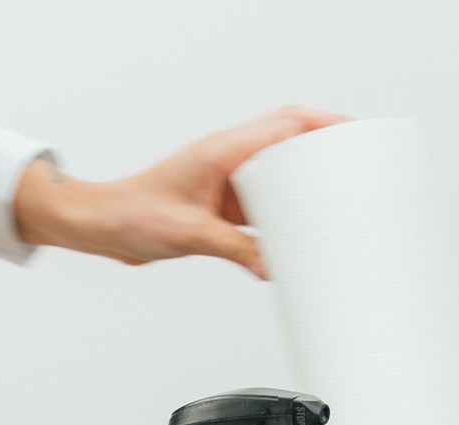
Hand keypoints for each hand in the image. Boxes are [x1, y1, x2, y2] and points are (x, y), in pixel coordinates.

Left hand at [13, 105, 349, 278]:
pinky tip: (293, 237)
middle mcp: (227, 160)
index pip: (286, 124)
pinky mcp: (220, 206)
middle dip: (324, 151)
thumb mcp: (191, 235)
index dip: (325, 126)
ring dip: (303, 187)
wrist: (102, 226)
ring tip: (334, 204)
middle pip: (289, 142)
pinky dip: (280, 218)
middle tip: (356, 167)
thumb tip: (271, 266)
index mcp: (223, 151)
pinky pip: (261, 207)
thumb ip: (235, 250)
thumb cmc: (132, 215)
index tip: (355, 135)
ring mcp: (225, 182)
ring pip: (277, 176)